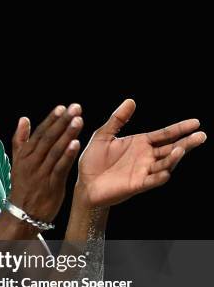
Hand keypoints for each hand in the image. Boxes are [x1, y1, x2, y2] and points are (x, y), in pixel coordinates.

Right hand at [9, 103, 83, 221]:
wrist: (23, 214)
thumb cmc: (23, 187)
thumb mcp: (17, 162)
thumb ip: (20, 140)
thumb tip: (23, 119)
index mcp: (25, 155)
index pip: (39, 133)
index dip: (51, 120)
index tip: (62, 107)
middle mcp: (32, 162)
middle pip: (48, 138)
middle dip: (62, 122)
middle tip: (75, 108)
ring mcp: (42, 173)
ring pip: (55, 150)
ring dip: (67, 135)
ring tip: (78, 121)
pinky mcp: (52, 185)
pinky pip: (60, 168)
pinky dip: (68, 156)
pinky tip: (77, 144)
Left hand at [77, 99, 206, 207]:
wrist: (84, 183)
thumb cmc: (93, 160)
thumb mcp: (103, 135)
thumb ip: (117, 119)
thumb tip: (131, 101)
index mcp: (141, 143)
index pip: (165, 134)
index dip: (180, 128)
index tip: (195, 122)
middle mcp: (146, 157)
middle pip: (171, 148)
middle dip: (187, 143)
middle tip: (201, 136)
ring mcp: (143, 171)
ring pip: (165, 164)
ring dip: (174, 158)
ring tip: (181, 149)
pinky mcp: (137, 185)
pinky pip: (151, 181)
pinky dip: (159, 177)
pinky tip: (165, 172)